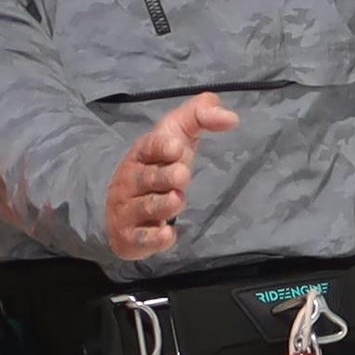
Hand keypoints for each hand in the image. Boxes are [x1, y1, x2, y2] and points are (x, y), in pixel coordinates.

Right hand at [104, 93, 235, 259]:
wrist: (122, 209)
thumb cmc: (159, 165)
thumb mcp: (178, 134)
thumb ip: (201, 116)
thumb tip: (232, 117)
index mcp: (142, 154)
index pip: (148, 147)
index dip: (160, 147)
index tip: (177, 147)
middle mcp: (131, 181)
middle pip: (146, 178)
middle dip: (163, 176)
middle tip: (183, 175)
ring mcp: (128, 210)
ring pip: (144, 207)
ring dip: (161, 204)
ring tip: (178, 199)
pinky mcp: (131, 237)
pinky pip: (141, 238)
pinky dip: (154, 238)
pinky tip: (168, 234)